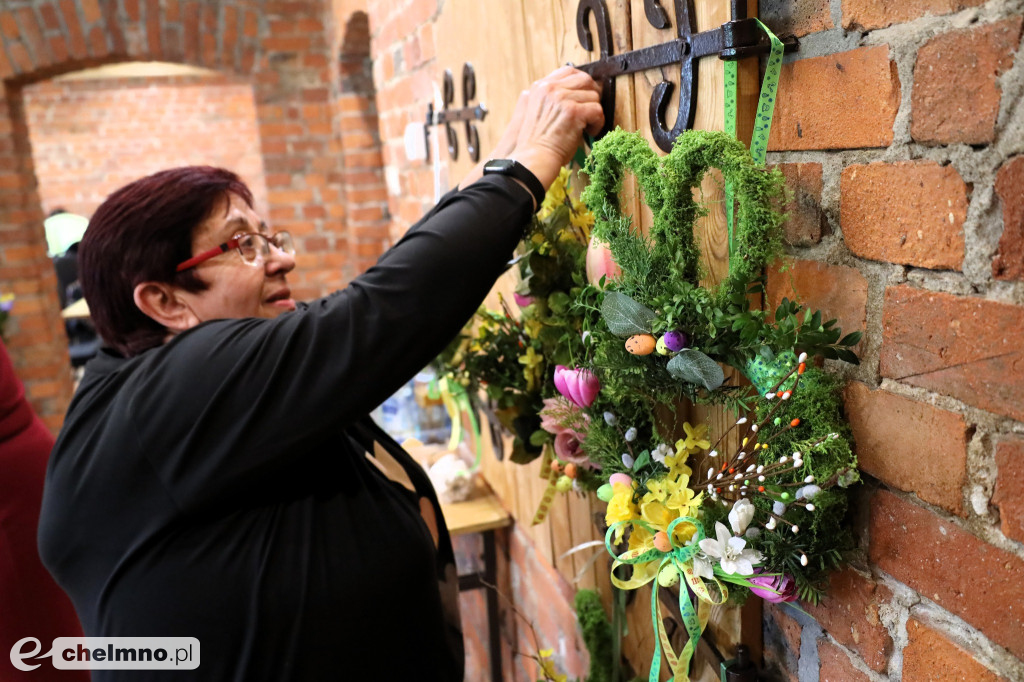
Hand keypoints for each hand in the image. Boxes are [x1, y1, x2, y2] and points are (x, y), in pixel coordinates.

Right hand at [507, 66, 602, 188]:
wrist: (534, 159)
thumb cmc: (536, 142)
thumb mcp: (537, 111)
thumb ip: (551, 98)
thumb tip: (574, 93)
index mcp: (540, 87)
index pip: (568, 70)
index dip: (581, 82)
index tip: (584, 95)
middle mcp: (550, 89)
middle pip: (584, 79)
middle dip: (592, 95)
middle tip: (591, 111)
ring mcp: (562, 98)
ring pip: (593, 96)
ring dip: (594, 112)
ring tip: (587, 127)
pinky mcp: (573, 112)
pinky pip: (597, 110)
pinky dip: (598, 123)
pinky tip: (590, 132)